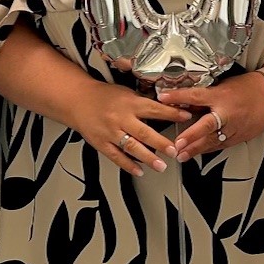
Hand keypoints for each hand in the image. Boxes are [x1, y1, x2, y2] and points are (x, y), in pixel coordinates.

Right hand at [72, 82, 190, 175]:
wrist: (77, 100)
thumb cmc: (103, 96)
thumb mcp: (126, 92)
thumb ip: (143, 102)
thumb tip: (166, 108)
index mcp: (130, 103)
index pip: (155, 109)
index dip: (172, 114)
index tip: (186, 117)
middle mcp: (121, 118)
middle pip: (144, 132)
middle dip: (161, 143)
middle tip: (174, 150)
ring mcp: (111, 132)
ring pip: (131, 147)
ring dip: (148, 158)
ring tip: (161, 166)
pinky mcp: (102, 143)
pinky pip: (116, 156)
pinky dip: (128, 165)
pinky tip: (139, 171)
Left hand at [157, 72, 263, 160]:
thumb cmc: (248, 88)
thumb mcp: (223, 86)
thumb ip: (204, 97)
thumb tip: (183, 103)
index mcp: (221, 96)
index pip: (196, 96)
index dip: (178, 96)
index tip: (162, 98)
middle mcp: (227, 113)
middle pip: (206, 126)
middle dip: (191, 136)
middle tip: (177, 144)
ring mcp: (234, 127)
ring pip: (213, 141)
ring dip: (195, 149)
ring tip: (181, 156)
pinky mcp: (238, 137)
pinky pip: (221, 145)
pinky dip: (208, 149)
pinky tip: (197, 154)